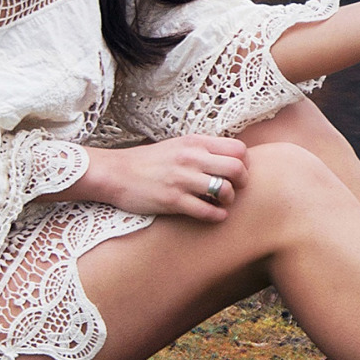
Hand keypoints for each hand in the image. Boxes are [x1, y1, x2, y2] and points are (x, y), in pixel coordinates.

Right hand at [66, 134, 248, 221]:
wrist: (115, 173)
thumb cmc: (149, 161)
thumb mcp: (178, 145)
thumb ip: (203, 150)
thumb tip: (230, 159)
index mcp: (195, 143)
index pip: (238, 149)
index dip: (244, 163)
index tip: (238, 173)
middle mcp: (191, 158)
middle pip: (237, 169)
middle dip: (242, 182)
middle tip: (234, 189)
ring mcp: (182, 179)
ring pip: (224, 190)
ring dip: (229, 200)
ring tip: (222, 202)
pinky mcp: (173, 200)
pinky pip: (207, 211)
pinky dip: (217, 216)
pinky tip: (215, 215)